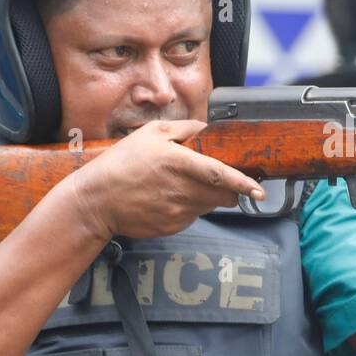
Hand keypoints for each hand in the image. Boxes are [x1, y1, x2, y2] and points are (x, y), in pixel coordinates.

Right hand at [68, 120, 264, 240]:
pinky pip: (192, 216)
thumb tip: (207, 129)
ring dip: (207, 196)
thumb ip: (184, 128)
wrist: (95, 201)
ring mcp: (178, 212)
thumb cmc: (121, 164)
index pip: (221, 175)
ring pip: (209, 206)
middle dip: (229, 188)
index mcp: (179, 164)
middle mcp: (182, 191)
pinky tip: (168, 197)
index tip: (259, 190)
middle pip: (223, 195)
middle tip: (218, 179)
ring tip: (181, 185)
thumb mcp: (150, 133)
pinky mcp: (172, 227)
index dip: (244, 184)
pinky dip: (189, 207)